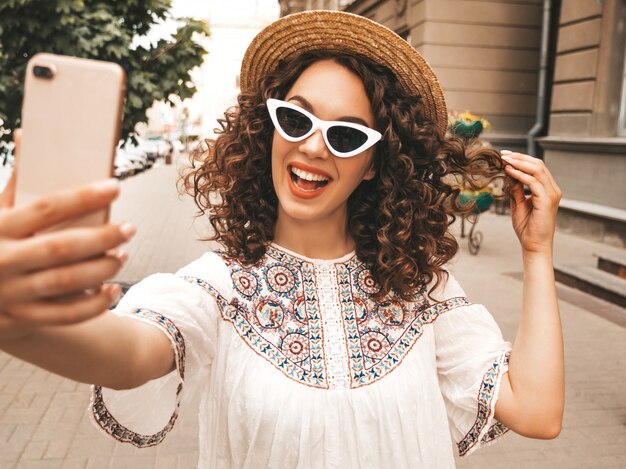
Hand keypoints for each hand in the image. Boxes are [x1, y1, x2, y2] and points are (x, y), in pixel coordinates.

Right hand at [0, 132, 133, 336]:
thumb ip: (13, 183)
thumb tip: (25, 133)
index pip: (46, 208)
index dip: (83, 197)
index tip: (115, 187)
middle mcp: (2, 260)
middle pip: (62, 248)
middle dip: (102, 237)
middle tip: (130, 227)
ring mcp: (10, 293)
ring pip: (66, 282)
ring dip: (102, 269)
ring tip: (123, 255)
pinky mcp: (19, 319)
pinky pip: (63, 316)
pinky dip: (93, 306)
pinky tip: (112, 290)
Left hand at [500, 151, 561, 254]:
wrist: (533, 244)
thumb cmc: (527, 227)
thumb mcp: (518, 204)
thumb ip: (517, 190)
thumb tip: (510, 175)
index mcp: (548, 189)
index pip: (537, 167)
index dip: (521, 159)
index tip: (505, 155)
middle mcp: (552, 189)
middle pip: (538, 164)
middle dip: (519, 157)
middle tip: (503, 154)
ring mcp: (551, 194)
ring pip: (537, 169)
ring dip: (519, 163)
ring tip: (504, 160)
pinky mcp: (546, 200)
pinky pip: (533, 182)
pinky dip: (520, 175)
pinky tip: (509, 171)